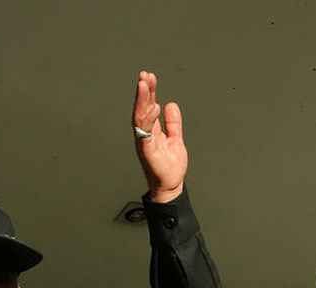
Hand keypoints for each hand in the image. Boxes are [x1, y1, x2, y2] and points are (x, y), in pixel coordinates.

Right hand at [132, 71, 186, 202]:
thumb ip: (173, 123)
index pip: (148, 106)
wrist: (171, 185)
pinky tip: (153, 107)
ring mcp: (144, 141)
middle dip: (143, 91)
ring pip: (140, 116)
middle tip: (145, 75)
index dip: (149, 91)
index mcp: (151, 130)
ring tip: (144, 84)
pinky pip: (146, 131)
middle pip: (142, 108)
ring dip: (142, 100)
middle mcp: (145, 133)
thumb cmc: (170, 166)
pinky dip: (149, 119)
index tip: (150, 76)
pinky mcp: (147, 150)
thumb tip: (171, 105)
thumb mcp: (175, 139)